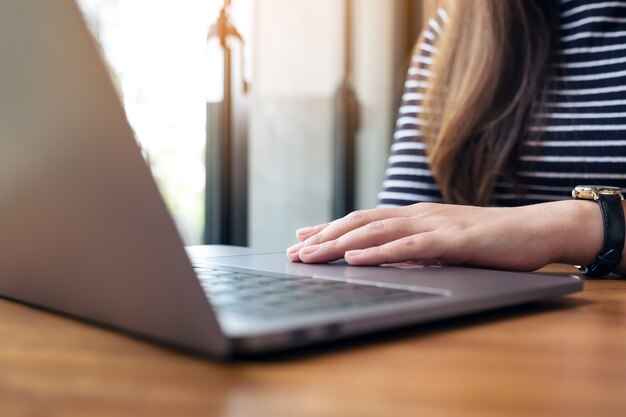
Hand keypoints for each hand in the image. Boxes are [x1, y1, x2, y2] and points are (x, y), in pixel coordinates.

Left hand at [286, 201, 602, 270]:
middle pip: (360, 223)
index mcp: (414, 216)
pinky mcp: (452, 239)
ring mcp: (433, 224)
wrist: (536, 229)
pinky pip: (409, 245)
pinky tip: (355, 258)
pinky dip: (378, 251)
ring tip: (310, 255)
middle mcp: (417, 215)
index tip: (302, 237)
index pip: (363, 220)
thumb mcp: (444, 246)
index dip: (330, 228)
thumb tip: (384, 261)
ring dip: (340, 243)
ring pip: (376, 231)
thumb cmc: (491, 240)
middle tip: (294, 251)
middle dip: (324, 237)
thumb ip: (414, 250)